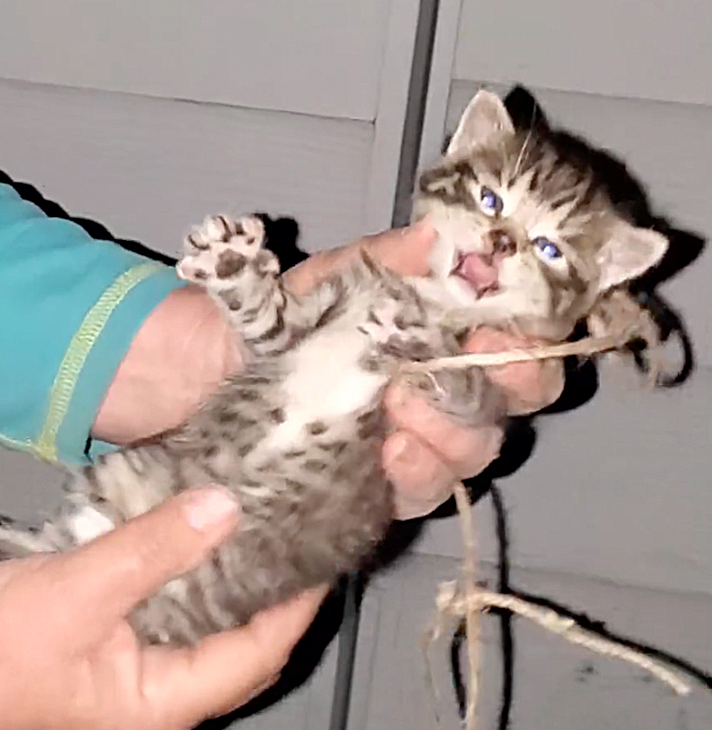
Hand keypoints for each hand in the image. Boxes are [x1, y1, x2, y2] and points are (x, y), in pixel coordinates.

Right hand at [0, 487, 325, 729]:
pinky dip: (192, 569)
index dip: (299, 605)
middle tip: (299, 532)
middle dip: (275, 589)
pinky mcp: (115, 645)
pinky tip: (198, 532)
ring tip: (261, 523)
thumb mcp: (78, 592)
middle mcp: (159, 692)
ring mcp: (137, 670)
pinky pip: (171, 606)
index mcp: (163, 701)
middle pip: (241, 640)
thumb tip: (225, 509)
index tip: (325, 555)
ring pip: (207, 621)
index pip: (259, 653)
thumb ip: (153, 550)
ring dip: (233, 575)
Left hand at [93, 221, 563, 519]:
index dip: (527, 348)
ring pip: (470, 456)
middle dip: (480, 394)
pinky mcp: (376, 488)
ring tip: (398, 413)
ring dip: (447, 435)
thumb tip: (445, 237)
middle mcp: (438, 395)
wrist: (205, 371)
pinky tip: (388, 454)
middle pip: (505, 411)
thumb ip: (392, 260)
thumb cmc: (276, 319)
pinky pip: (420, 494)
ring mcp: (411, 444)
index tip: (501, 338)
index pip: (517, 350)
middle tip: (431, 376)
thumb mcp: (331, 281)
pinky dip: (414, 475)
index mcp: (439, 341)